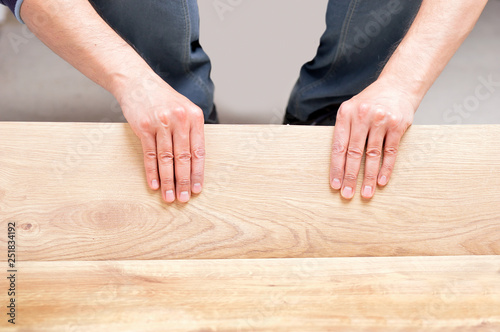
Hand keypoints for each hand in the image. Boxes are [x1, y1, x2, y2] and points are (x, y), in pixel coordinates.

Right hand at [116, 76, 204, 202]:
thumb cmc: (162, 98)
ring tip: (169, 197)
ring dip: (168, 181)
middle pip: (183, 158)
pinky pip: (150, 155)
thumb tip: (196, 161)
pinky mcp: (144, 127)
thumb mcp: (184, 108)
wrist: (137, 81)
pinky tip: (154, 184)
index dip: (198, 173)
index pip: (198, 151)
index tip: (197, 189)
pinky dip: (152, 172)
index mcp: (194, 117)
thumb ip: (191, 131)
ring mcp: (161, 123)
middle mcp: (179, 120)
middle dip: (184, 181)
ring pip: (166, 159)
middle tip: (184, 199)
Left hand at [330, 80, 416, 198]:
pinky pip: (390, 152)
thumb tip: (336, 162)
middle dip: (350, 177)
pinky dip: (385, 168)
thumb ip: (344, 131)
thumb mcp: (351, 109)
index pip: (338, 146)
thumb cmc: (370, 102)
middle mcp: (361, 116)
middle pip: (354, 153)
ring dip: (368, 177)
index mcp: (345, 114)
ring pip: (372, 155)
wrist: (397, 85)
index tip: (334, 185)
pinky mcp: (397, 125)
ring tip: (365, 193)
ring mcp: (380, 120)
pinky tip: (381, 181)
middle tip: (347, 194)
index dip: (336, 168)